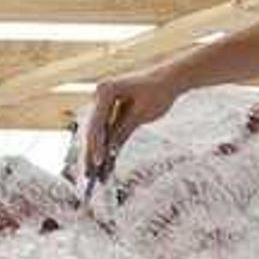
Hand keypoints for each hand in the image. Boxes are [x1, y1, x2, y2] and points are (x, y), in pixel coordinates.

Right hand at [77, 66, 184, 184]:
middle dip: (92, 154)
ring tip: (96, 178)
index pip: (96, 123)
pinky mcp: (113, 114)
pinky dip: (109, 149)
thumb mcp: (141, 113)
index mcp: (104, 91)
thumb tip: (109, 152)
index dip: (96, 145)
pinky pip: (109, 134)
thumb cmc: (158, 91)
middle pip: (93, 131)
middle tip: (89, 176)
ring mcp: (105, 106)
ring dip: (99, 156)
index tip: (98, 162)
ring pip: (99, 136)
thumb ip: (123, 130)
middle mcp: (99, 97)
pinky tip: (107, 168)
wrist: (170, 79)